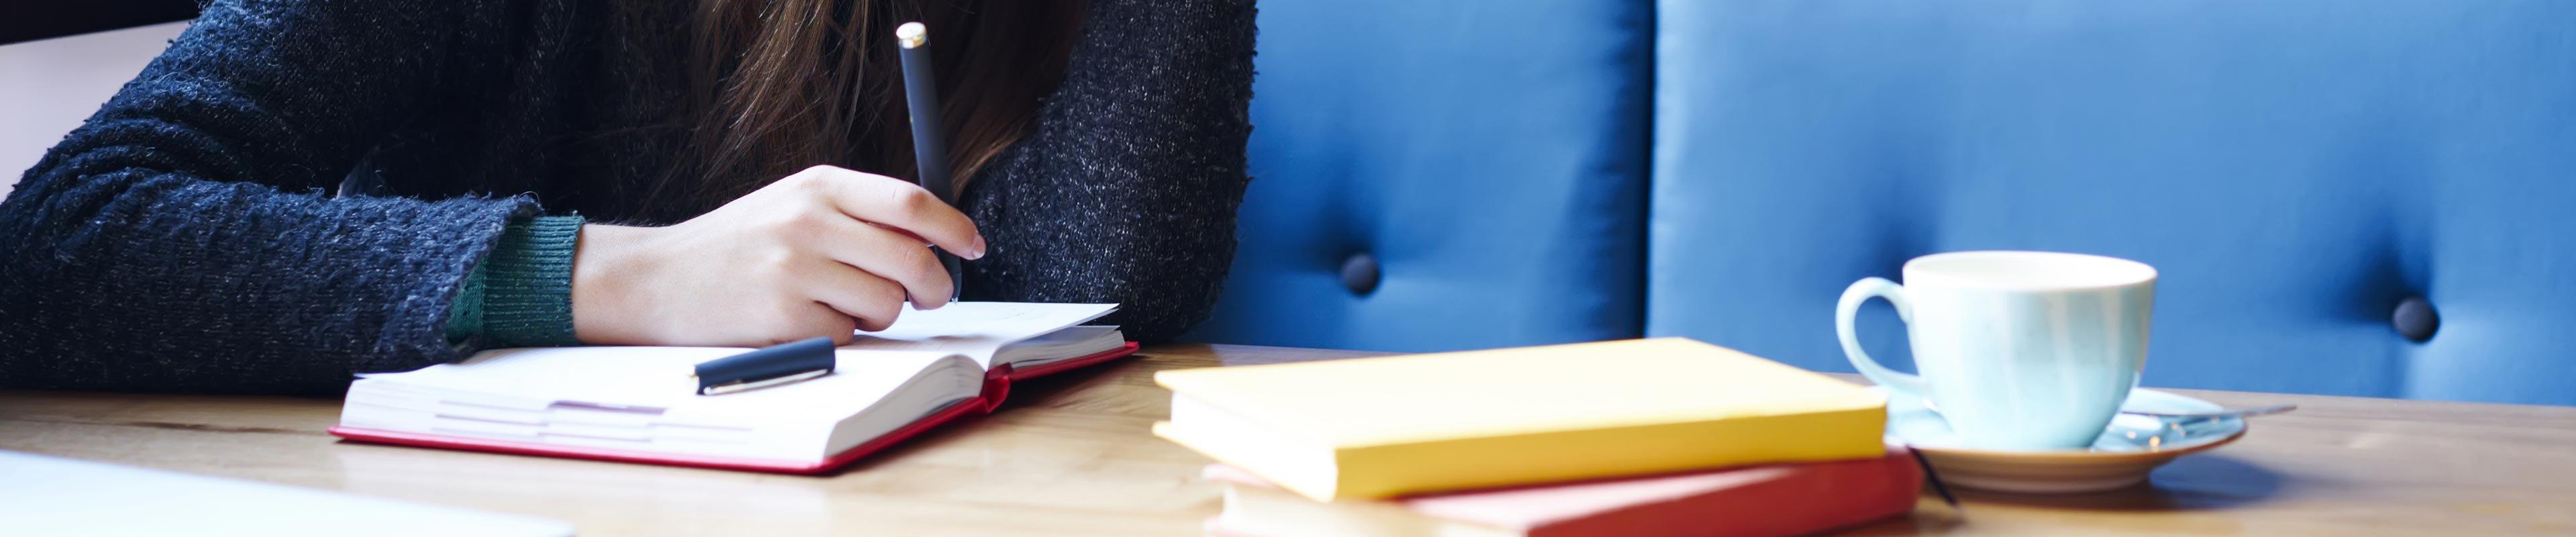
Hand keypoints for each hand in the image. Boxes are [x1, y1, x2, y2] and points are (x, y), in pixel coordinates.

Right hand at [569, 165, 984, 345]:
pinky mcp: (783, 317)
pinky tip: (803, 321)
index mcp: (819, 184)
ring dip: (879, 314)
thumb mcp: (795, 202)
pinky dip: (839, 336)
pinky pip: (849, 336)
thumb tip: (937, 242)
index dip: (955, 228)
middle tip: (928, 297)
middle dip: (934, 287)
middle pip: (912, 259)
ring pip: (887, 304)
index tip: (974, 247)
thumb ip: (859, 212)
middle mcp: (809, 221)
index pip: (912, 202)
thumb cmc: (739, 244)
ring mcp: (795, 270)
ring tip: (839, 302)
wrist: (656, 279)